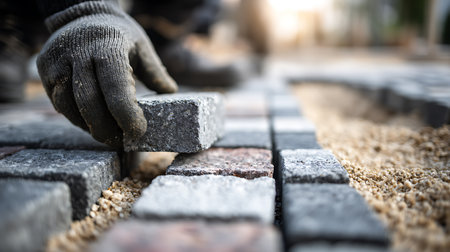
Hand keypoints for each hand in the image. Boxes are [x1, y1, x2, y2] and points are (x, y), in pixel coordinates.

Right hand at [37, 2, 176, 146]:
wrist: (81, 14)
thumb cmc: (119, 34)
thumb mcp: (142, 46)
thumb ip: (155, 71)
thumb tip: (171, 92)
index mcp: (108, 46)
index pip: (116, 88)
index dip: (126, 115)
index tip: (138, 132)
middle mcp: (79, 52)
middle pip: (90, 102)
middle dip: (107, 129)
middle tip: (122, 142)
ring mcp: (58, 60)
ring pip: (69, 105)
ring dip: (89, 127)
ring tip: (108, 136)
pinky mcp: (45, 68)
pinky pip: (58, 102)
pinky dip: (75, 118)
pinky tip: (90, 124)